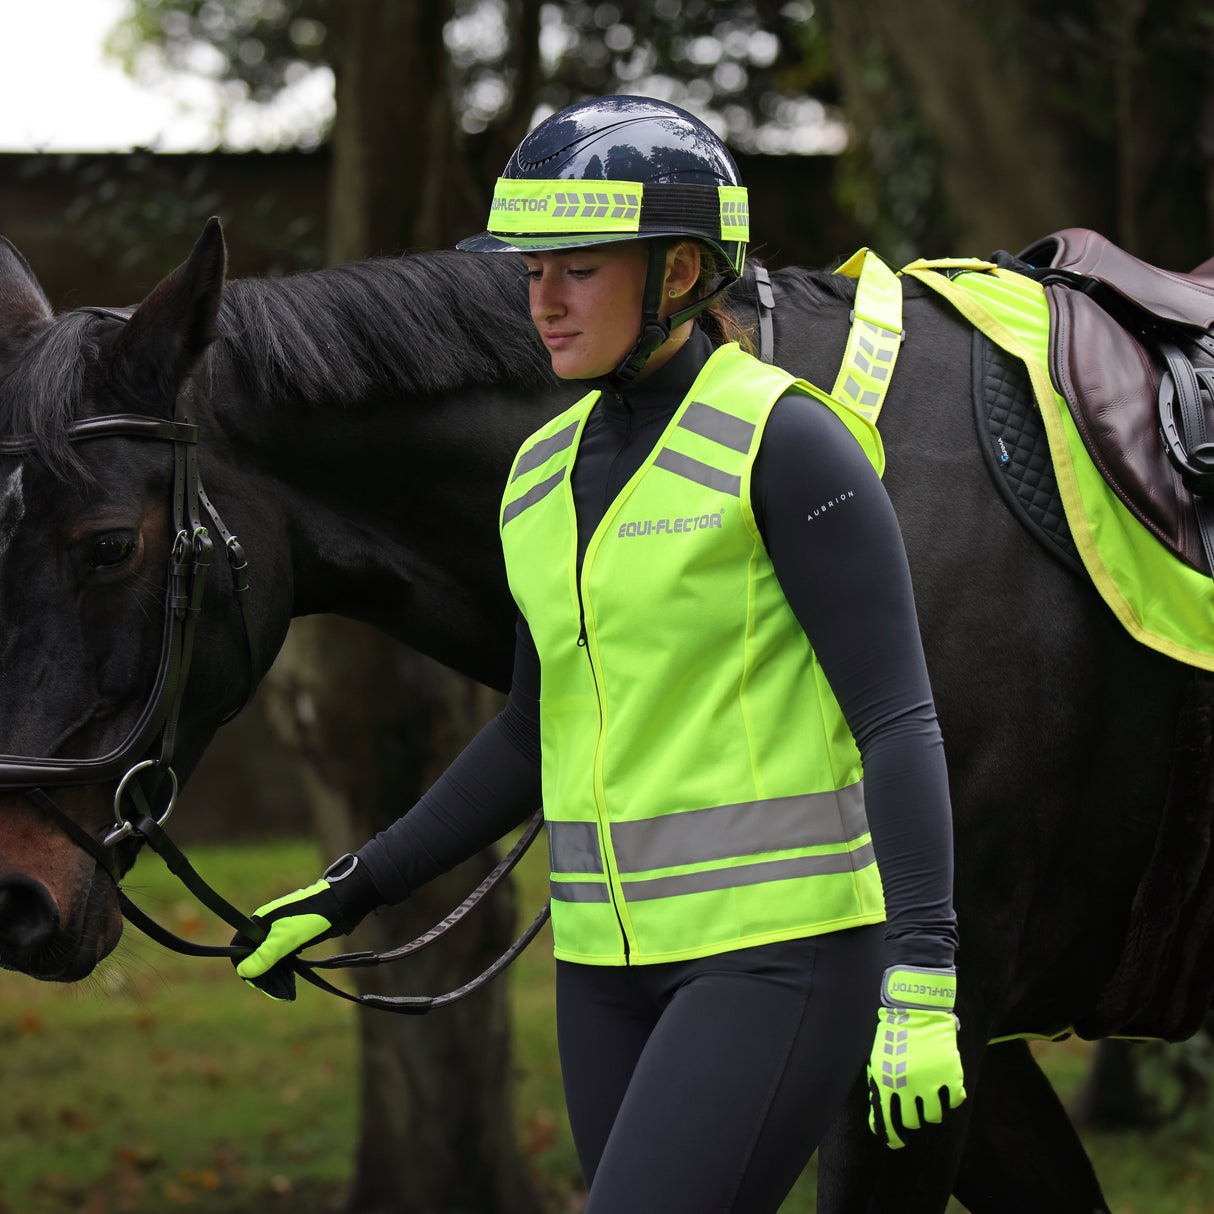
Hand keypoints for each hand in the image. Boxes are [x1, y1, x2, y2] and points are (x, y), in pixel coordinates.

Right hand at [232, 854, 380, 1000]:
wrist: (340, 905)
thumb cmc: (312, 918)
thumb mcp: (286, 939)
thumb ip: (264, 955)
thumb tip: (242, 972)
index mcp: (259, 922)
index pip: (240, 950)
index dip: (247, 969)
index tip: (262, 983)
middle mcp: (266, 927)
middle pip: (254, 958)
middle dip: (264, 977)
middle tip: (281, 993)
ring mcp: (279, 932)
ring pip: (268, 960)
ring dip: (275, 977)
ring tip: (287, 991)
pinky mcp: (292, 938)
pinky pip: (280, 959)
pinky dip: (284, 971)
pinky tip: (291, 981)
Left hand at [866, 965, 965, 1148]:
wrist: (916, 1009)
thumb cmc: (893, 1037)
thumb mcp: (879, 1062)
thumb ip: (878, 1092)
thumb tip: (878, 1126)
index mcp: (885, 1081)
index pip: (887, 1122)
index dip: (892, 1137)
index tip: (898, 1142)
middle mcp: (907, 1085)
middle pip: (913, 1121)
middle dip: (913, 1118)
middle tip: (915, 1109)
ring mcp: (931, 1081)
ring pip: (934, 1117)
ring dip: (932, 1110)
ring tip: (930, 1096)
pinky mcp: (951, 1075)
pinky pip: (955, 1102)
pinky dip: (951, 1097)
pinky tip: (945, 1086)